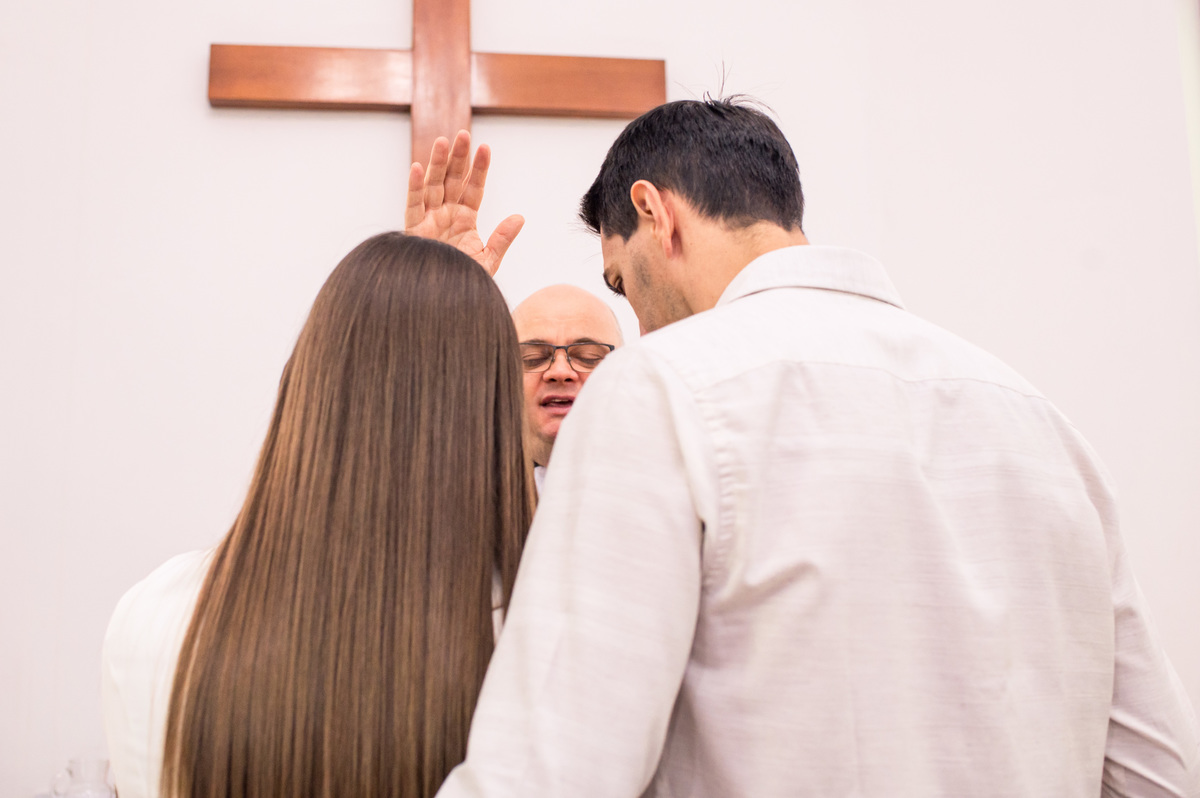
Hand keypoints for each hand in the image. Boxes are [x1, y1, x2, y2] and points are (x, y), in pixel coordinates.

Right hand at [405, 130, 524, 276]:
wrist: (443, 300)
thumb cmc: (463, 281)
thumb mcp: (487, 260)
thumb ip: (502, 238)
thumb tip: (520, 218)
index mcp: (464, 218)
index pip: (474, 188)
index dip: (480, 168)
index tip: (486, 148)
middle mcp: (445, 214)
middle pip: (453, 180)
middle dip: (459, 157)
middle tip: (465, 134)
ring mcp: (429, 219)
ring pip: (433, 185)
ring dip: (438, 163)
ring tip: (444, 141)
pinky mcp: (413, 230)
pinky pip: (412, 205)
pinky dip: (414, 187)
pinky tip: (417, 167)